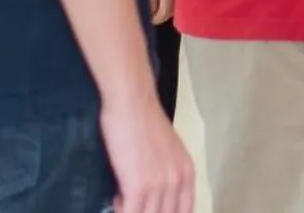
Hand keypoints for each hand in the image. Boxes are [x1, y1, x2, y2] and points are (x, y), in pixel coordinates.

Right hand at [100, 93, 194, 212]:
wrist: (132, 102)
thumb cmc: (145, 120)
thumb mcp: (167, 149)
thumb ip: (167, 172)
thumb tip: (156, 191)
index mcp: (187, 172)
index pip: (185, 210)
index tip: (154, 210)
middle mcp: (177, 181)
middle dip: (150, 212)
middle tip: (136, 204)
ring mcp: (158, 186)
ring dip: (133, 210)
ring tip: (124, 200)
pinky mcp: (137, 187)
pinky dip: (121, 211)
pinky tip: (116, 200)